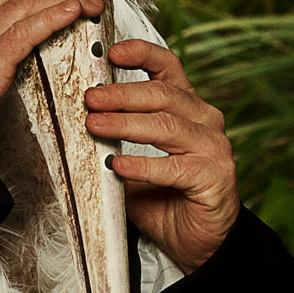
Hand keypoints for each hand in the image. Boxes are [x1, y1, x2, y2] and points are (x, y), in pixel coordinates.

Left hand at [84, 39, 239, 272]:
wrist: (195, 239)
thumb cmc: (162, 194)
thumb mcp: (131, 157)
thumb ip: (115, 135)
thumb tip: (78, 116)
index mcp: (186, 105)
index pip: (168, 66)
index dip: (141, 53)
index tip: (111, 53)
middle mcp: (204, 119)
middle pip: (162, 94)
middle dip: (121, 94)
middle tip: (90, 98)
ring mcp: (213, 147)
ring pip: (166, 126)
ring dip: (126, 124)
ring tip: (95, 126)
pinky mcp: (215, 177)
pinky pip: (175, 167)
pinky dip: (143, 165)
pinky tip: (118, 166)